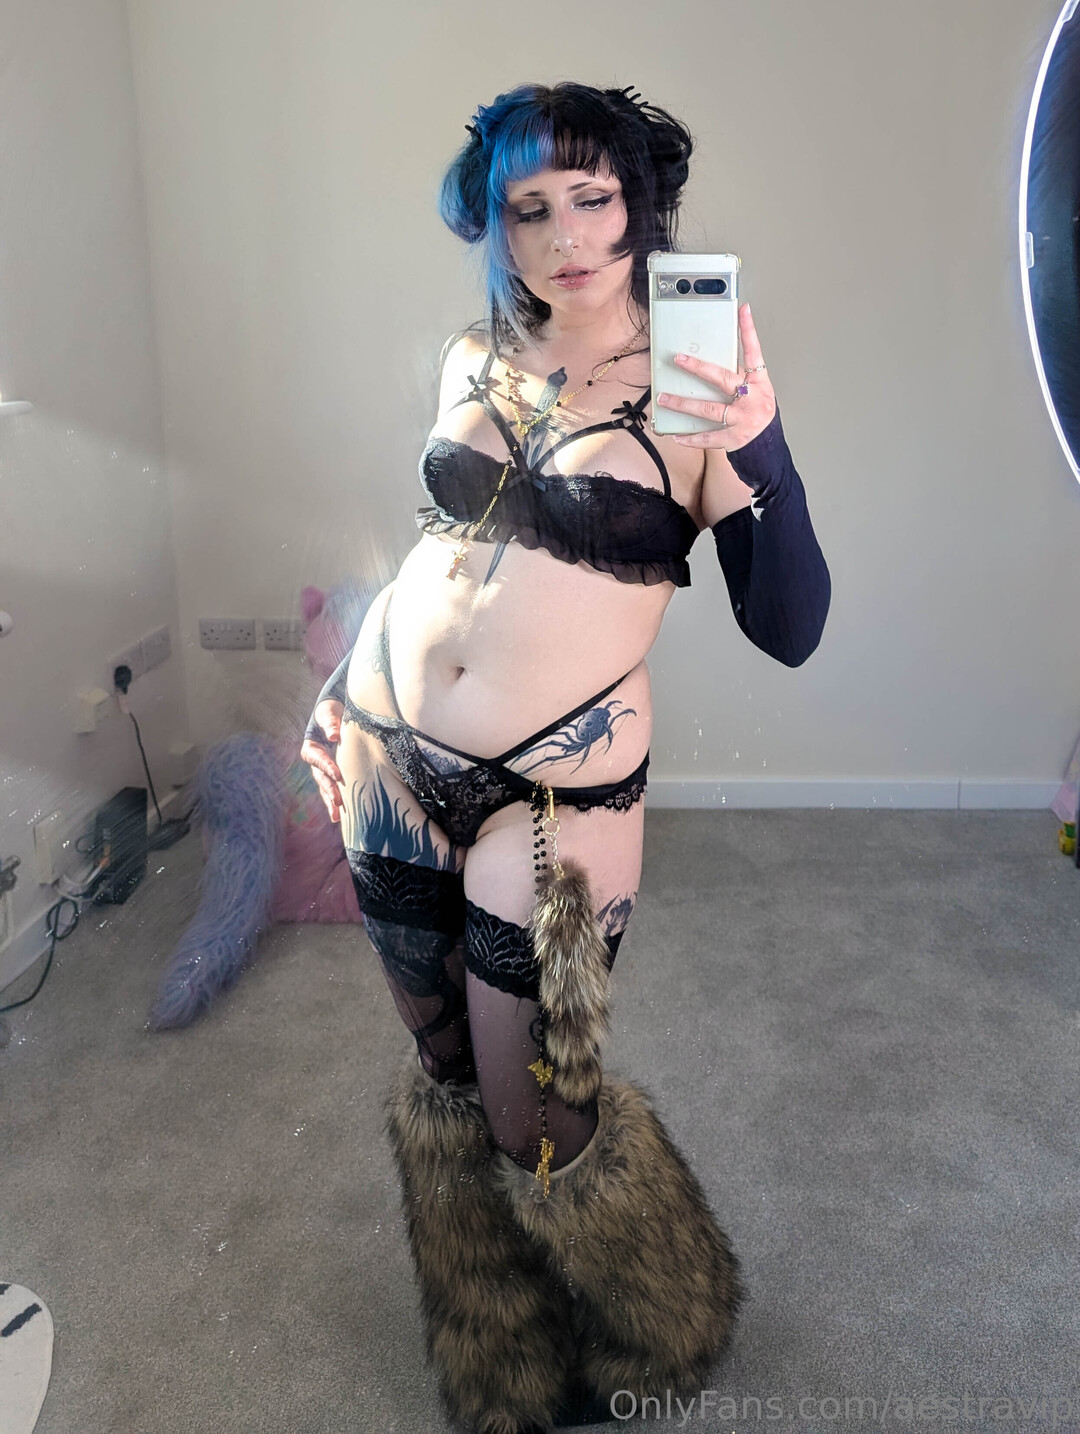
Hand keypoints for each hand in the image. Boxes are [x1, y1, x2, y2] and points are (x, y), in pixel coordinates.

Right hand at [300, 699, 344, 823]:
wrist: (336, 714)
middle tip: (337, 801)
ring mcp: (324, 770)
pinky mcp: (335, 774)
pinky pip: (335, 789)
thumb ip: (331, 723)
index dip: (327, 766)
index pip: (318, 759)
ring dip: (331, 801)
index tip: (337, 774)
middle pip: (321, 778)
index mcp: (311, 747)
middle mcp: (316, 762)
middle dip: (329, 790)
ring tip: (336, 816)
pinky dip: (339, 801)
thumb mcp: (329, 713)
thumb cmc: (331, 712)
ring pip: (326, 788)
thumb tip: (333, 735)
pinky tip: (342, 816)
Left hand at [655, 303, 776, 449]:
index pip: (754, 353)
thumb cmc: (758, 413)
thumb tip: (707, 364)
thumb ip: (738, 378)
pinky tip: (676, 435)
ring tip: (664, 398)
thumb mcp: (756, 391)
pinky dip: (690, 438)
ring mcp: (742, 419)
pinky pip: (708, 437)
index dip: (749, 331)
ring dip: (683, 404)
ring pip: (708, 409)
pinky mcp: (733, 438)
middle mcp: (752, 399)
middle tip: (678, 358)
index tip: (743, 310)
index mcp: (759, 383)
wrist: (768, 444)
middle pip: (722, 379)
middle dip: (698, 368)